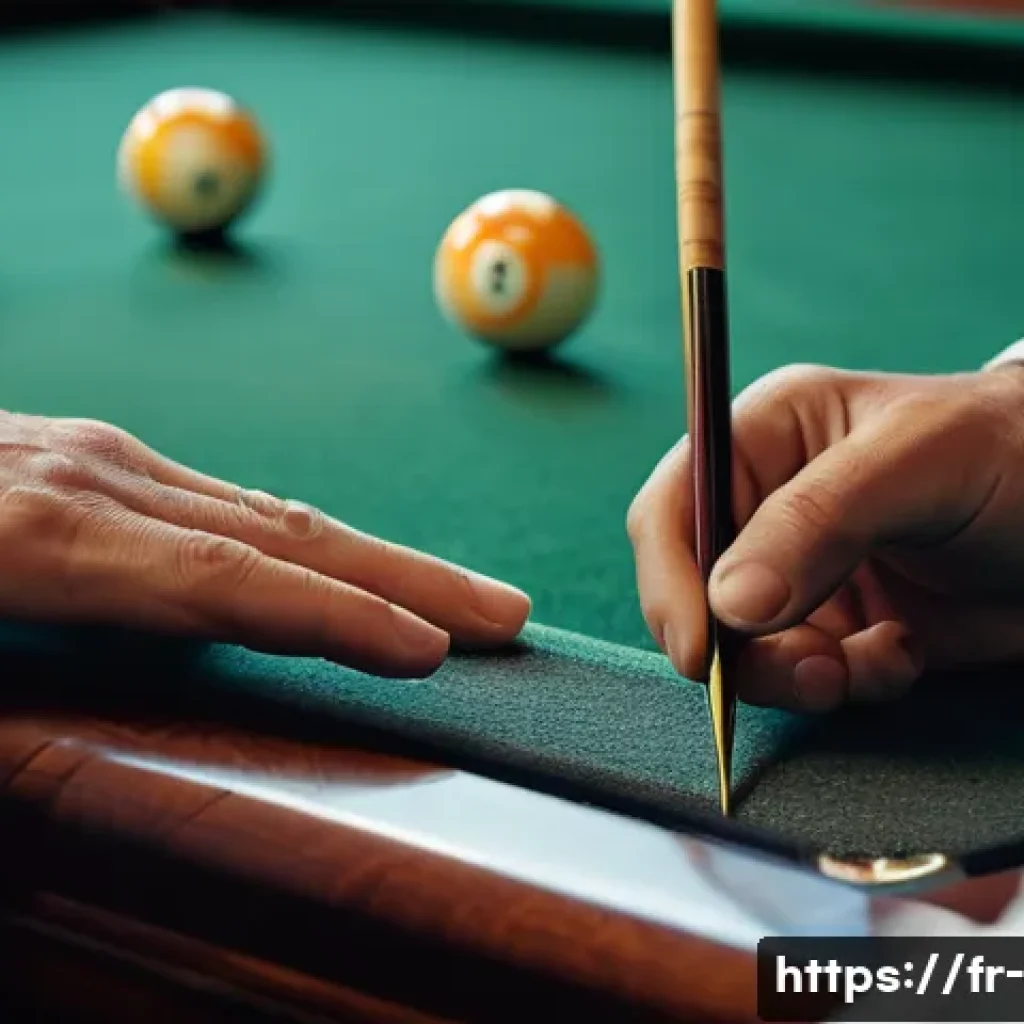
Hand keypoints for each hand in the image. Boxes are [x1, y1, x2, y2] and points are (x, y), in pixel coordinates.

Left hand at [0, 412, 529, 676]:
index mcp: (38, 534)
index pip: (229, 582)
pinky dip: (309, 545)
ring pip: (272, 513)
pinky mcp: (96, 454)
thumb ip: (14, 639)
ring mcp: (101, 457)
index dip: (337, 618)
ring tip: (462, 597)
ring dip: (382, 560)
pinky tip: (347, 564)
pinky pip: (230, 505)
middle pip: (284, 537)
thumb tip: (130, 670)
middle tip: (509, 615)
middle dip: (407, 581)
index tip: (431, 653)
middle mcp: (94, 481)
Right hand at [628, 363, 1023, 711]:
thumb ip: (815, 521)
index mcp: (764, 438)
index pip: (672, 507)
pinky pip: (806, 676)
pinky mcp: (839, 626)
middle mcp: (768, 507)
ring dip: (794, 674)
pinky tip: (901, 654)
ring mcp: (801, 572)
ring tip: (853, 669)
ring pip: (744, 648)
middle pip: (695, 591)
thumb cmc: (1013, 451)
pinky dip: (849, 683)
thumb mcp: (914, 462)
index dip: (669, 578)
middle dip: (739, 644)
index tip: (699, 648)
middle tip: (808, 668)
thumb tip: (729, 604)